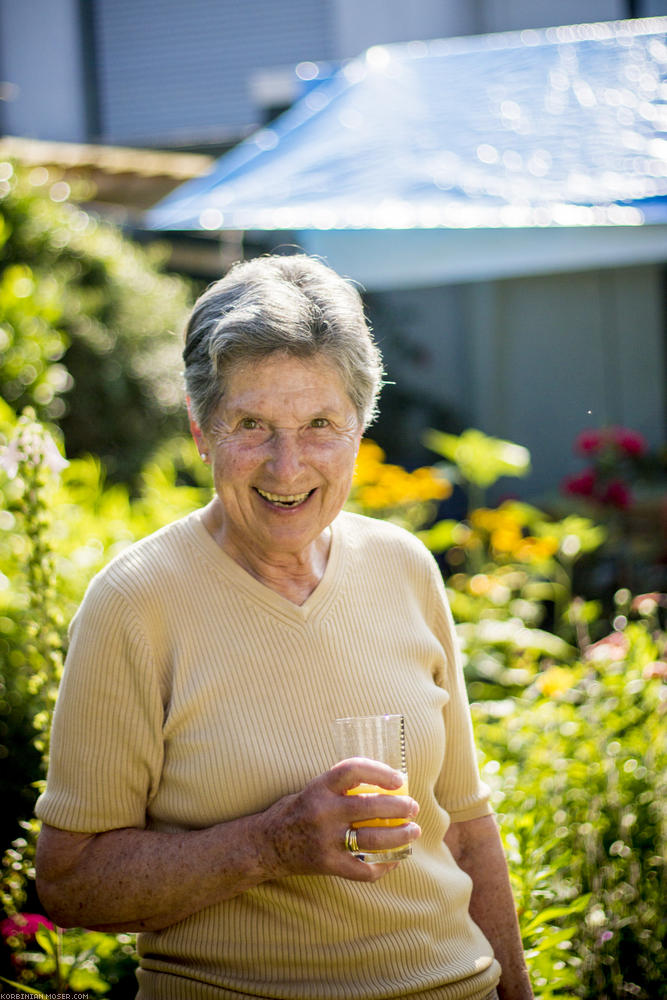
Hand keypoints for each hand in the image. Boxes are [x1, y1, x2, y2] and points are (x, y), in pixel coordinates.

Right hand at [256, 758, 420, 881]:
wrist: (266, 845)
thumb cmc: (296, 811)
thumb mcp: (314, 789)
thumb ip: (342, 787)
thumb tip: (384, 784)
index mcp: (320, 788)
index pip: (353, 770)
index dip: (380, 772)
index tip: (399, 779)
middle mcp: (323, 812)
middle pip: (370, 807)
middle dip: (399, 807)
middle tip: (413, 807)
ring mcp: (325, 840)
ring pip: (372, 839)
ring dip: (399, 836)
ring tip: (413, 831)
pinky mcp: (327, 864)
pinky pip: (362, 869)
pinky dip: (383, 866)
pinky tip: (394, 860)